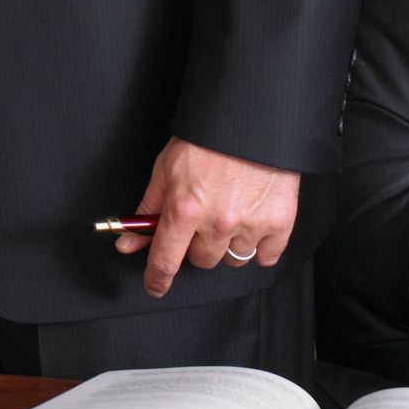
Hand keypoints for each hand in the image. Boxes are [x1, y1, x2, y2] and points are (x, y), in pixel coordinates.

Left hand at [114, 137, 300, 298]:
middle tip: (202, 218)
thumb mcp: (165, 170)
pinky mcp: (280, 224)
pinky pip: (265, 257)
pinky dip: (258, 246)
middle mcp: (217, 223)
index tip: (155, 286)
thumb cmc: (206, 142)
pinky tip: (252, 223)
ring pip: (232, 260)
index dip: (156, 278)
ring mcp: (250, 226)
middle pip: (201, 260)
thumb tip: (129, 240)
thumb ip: (148, 209)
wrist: (250, 122)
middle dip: (196, 244)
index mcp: (184, 210)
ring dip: (226, 245)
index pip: (165, 260)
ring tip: (229, 213)